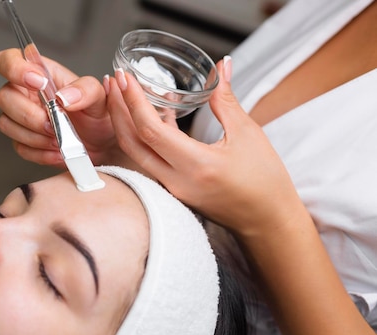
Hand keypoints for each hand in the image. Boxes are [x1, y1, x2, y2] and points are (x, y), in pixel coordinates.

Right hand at [0, 48, 127, 166]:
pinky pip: (19, 147)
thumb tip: (63, 96)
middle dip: (29, 114)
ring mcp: (21, 118)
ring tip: (59, 139)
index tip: (38, 83)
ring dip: (34, 135)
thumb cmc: (98, 114)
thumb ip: (85, 90)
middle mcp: (26, 93)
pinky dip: (40, 153)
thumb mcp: (100, 96)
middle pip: (3, 97)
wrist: (103, 144)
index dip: (14, 68)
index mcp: (41, 73)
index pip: (9, 60)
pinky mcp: (24, 141)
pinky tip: (58, 151)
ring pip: (6, 124)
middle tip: (53, 123)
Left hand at [105, 59, 302, 237]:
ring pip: (138, 153)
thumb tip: (219, 66)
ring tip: (124, 93)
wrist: (267, 220)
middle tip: (115, 81)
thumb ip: (225, 100)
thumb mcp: (247, 134)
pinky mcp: (173, 190)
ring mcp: (172, 188)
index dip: (133, 101)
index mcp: (196, 165)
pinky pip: (151, 160)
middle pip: (133, 143)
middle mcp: (177, 181)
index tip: (125, 77)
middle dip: (118, 110)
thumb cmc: (264, 181)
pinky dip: (147, 136)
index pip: (151, 131)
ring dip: (126, 123)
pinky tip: (154, 112)